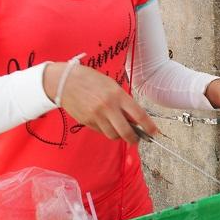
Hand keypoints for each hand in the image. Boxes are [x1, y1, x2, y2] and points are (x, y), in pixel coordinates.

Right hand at [43, 62, 157, 143]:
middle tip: (137, 139)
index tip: (155, 132)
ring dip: (119, 135)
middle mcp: (108, 107)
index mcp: (117, 95)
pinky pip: (101, 132)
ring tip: (119, 129)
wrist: (64, 81)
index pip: (138, 114)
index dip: (149, 126)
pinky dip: (106, 130)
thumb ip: (124, 102)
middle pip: (126, 132)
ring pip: (113, 135)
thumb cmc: (91, 80)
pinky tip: (105, 122)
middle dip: (134, 139)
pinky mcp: (87, 122)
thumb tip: (134, 119)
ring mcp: (96, 116)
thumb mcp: (111, 86)